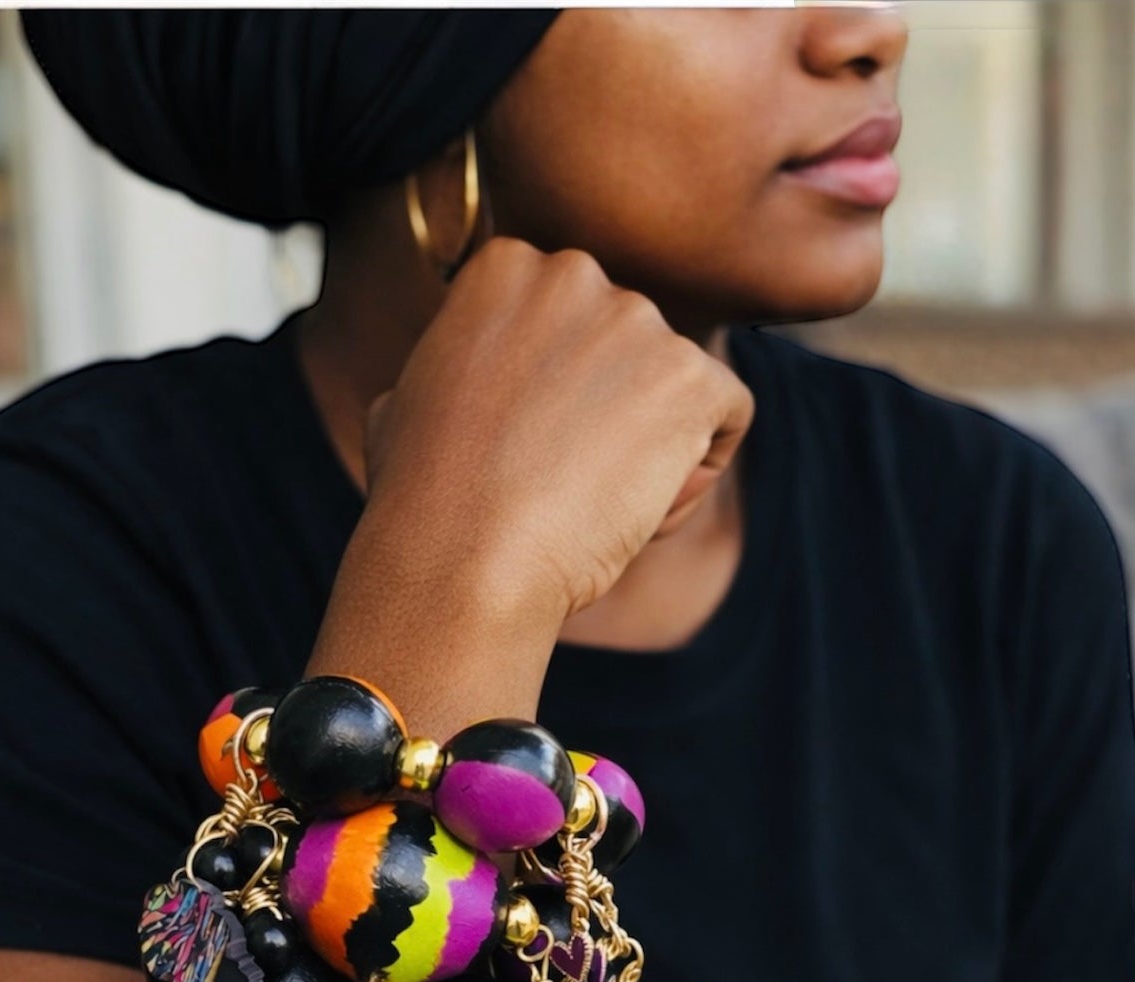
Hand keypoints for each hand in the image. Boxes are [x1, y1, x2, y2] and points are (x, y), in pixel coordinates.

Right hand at [357, 236, 753, 634]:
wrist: (462, 560)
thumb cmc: (421, 501)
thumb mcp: (407, 404)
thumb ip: (457, 366)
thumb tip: (463, 375)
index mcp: (506, 268)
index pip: (572, 318)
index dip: (561, 391)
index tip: (530, 446)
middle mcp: (575, 274)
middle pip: (627, 346)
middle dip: (613, 413)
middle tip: (563, 486)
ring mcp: (638, 321)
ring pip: (677, 384)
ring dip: (654, 449)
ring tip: (595, 511)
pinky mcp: (690, 377)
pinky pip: (728, 415)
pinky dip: (698, 469)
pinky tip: (643, 513)